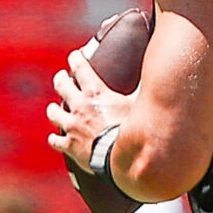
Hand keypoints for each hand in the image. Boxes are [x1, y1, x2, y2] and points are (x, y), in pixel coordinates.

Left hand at [47, 47, 135, 168]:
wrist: (118, 157)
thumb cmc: (130, 131)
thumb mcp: (138, 105)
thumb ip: (143, 90)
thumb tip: (158, 75)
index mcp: (95, 93)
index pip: (80, 68)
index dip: (76, 58)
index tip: (75, 55)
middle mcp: (79, 106)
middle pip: (61, 85)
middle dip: (61, 79)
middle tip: (62, 77)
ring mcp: (72, 126)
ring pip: (53, 112)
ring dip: (53, 109)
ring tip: (54, 108)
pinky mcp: (69, 145)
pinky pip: (56, 141)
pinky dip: (55, 139)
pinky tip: (55, 139)